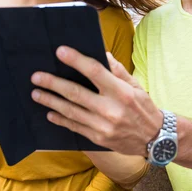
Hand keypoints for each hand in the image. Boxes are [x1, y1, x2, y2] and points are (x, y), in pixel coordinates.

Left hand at [31, 47, 162, 156]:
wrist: (155, 138)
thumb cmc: (144, 107)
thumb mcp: (135, 86)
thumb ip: (117, 70)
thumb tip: (101, 53)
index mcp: (121, 91)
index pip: (94, 71)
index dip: (76, 60)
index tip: (60, 52)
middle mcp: (110, 109)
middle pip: (75, 93)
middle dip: (53, 83)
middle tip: (37, 77)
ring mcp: (103, 125)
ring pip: (70, 111)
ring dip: (51, 101)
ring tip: (36, 93)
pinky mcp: (98, 138)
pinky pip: (74, 127)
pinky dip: (60, 119)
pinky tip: (50, 112)